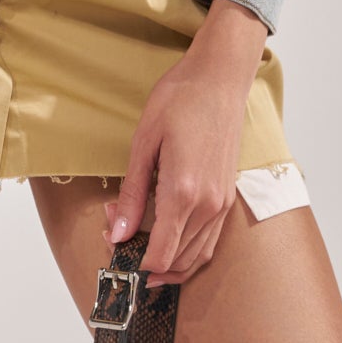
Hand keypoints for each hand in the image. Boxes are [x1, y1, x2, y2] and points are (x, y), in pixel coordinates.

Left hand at [105, 0, 269, 286]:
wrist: (219, 79)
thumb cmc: (179, 101)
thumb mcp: (143, 145)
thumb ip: (131, 196)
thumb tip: (116, 233)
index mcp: (183, 192)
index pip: (160, 253)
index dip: (135, 263)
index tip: (113, 249)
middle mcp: (208, 205)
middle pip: (177, 261)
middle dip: (145, 260)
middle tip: (117, 235)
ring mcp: (222, 203)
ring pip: (196, 257)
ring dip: (167, 261)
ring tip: (138, 240)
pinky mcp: (228, 197)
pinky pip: (210, 241)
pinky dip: (188, 251)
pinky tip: (168, 238)